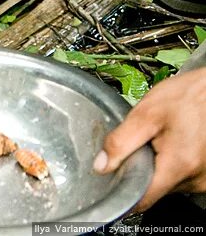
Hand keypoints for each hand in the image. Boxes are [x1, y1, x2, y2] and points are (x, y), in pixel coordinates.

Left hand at [94, 68, 205, 210]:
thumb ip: (120, 141)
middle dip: (141, 168)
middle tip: (144, 142)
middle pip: (153, 188)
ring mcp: (205, 180)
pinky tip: (175, 143)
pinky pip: (181, 176)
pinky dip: (172, 163)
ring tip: (163, 139)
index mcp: (178, 166)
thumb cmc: (190, 97)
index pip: (141, 200)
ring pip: (167, 182)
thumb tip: (101, 165)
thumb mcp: (146, 114)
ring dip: (158, 165)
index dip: (121, 192)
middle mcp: (196, 180)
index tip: (110, 182)